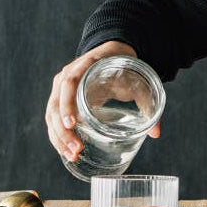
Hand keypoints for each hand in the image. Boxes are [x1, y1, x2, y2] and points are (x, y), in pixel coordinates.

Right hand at [45, 40, 160, 161]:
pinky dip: (57, 134)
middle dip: (63, 130)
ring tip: (72, 154)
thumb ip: (147, 104)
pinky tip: (65, 150)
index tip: (72, 124)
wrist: (113, 52)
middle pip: (56, 104)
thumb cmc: (124, 66)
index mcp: (85, 66)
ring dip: (58, 136)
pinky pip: (53, 117)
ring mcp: (60, 88)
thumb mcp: (137, 81)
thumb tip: (155, 133)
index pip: (69, 83)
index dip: (68, 104)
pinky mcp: (61, 99)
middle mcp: (67, 76)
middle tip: (76, 149)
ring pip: (51, 114)